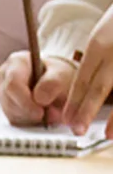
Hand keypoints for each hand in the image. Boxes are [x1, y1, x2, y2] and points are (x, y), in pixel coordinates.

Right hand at [0, 50, 74, 126]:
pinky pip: (12, 118)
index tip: (41, 112)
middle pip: (8, 100)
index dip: (25, 100)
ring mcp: (3, 90)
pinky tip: (38, 115)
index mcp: (17, 62)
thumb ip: (52, 83)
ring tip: (46, 113)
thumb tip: (40, 98)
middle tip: (45, 115)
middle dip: (28, 111)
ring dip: (29, 116)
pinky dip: (27, 121)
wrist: (61, 84)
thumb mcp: (62, 75)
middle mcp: (5, 75)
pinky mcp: (6, 105)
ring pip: (10, 111)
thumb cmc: (60, 76)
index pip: (12, 84)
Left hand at [62, 4, 112, 134]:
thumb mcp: (103, 37)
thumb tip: (85, 89)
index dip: (74, 100)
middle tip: (75, 129)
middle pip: (98, 87)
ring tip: (106, 135)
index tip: (67, 118)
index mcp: (98, 46)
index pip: (83, 78)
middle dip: (86, 110)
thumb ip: (97, 60)